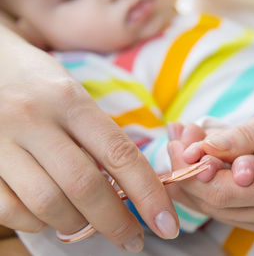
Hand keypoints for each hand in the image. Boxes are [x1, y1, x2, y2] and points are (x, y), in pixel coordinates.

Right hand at [0, 26, 177, 251]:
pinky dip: (36, 222)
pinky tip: (48, 216)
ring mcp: (0, 142)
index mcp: (70, 100)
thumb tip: (130, 187)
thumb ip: (100, 137)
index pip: (120, 155)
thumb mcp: (74, 96)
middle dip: (116, 222)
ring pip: (47, 204)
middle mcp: (34, 119)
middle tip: (134, 239)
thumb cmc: (40, 83)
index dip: (149, 194)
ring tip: (87, 223)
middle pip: (84, 187)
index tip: (168, 223)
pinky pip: (9, 209)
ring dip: (76, 224)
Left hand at [167, 95, 253, 239]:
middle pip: (218, 206)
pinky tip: (207, 163)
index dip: (193, 171)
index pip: (225, 192)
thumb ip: (242, 135)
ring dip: (199, 180)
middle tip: (179, 141)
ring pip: (222, 211)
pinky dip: (214, 188)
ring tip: (191, 145)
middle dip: (190, 173)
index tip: (177, 144)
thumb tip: (201, 149)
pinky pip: (234, 212)